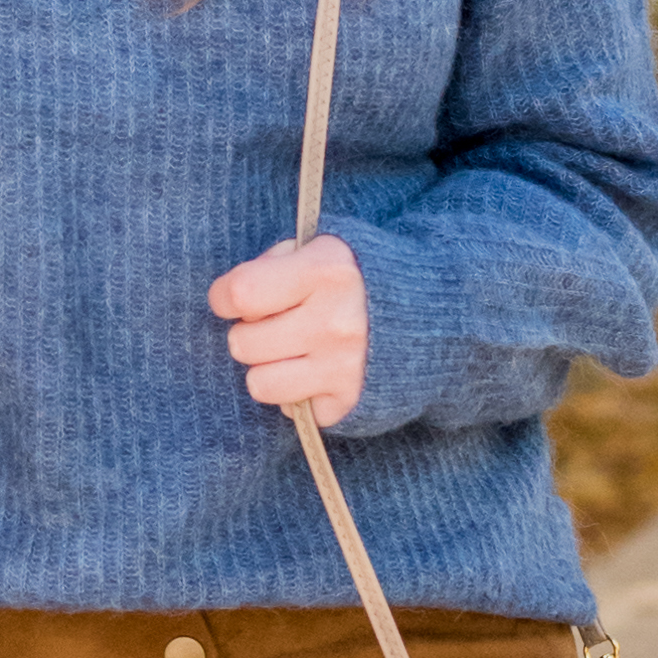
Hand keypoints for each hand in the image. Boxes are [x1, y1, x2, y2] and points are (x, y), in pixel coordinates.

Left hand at [208, 228, 369, 426]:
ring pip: (259, 383)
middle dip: (250, 333)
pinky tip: (318, 372)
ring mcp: (344, 366)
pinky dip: (299, 394)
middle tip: (277, 324)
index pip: (240, 293)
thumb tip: (232, 299)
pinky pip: (292, 409)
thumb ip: (275, 264)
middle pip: (243, 342)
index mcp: (326, 270)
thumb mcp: (321, 249)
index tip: (233, 299)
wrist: (432, 312)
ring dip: (268, 368)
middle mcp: (336, 320)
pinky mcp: (350, 400)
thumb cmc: (358, 277)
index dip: (225, 297)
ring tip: (292, 350)